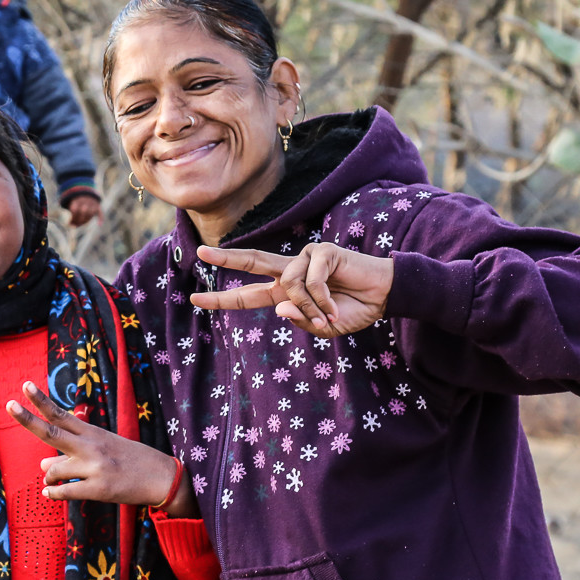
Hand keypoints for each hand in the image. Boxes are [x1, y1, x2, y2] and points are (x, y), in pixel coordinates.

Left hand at [6, 382, 196, 516]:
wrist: (161, 476)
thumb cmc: (130, 460)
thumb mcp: (103, 449)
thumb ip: (72, 453)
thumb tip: (42, 465)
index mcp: (92, 433)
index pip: (61, 414)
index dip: (42, 401)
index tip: (25, 386)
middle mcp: (91, 446)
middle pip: (52, 432)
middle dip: (28, 418)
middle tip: (9, 404)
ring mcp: (94, 467)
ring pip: (54, 469)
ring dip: (48, 476)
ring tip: (52, 481)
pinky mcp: (98, 489)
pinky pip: (65, 492)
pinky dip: (53, 493)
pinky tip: (50, 494)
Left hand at [63, 193, 101, 226]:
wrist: (87, 195)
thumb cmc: (78, 205)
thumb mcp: (73, 208)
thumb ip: (73, 217)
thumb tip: (72, 225)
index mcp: (78, 200)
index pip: (75, 209)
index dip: (73, 218)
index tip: (70, 223)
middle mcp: (85, 201)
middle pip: (83, 211)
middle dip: (79, 220)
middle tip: (76, 225)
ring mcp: (92, 204)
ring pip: (91, 212)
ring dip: (87, 220)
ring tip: (82, 223)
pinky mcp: (98, 207)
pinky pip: (100, 212)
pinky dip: (101, 218)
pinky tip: (99, 224)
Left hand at [190, 243, 393, 336]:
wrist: (383, 297)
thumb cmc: (352, 311)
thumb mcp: (323, 327)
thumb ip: (300, 321)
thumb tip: (279, 309)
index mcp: (285, 292)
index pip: (248, 295)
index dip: (222, 298)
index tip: (196, 298)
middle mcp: (290, 272)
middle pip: (252, 262)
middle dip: (225, 258)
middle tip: (200, 252)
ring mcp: (305, 258)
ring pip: (288, 284)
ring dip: (309, 306)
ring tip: (328, 314)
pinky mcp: (322, 251)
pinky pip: (310, 280)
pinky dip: (322, 298)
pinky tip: (335, 303)